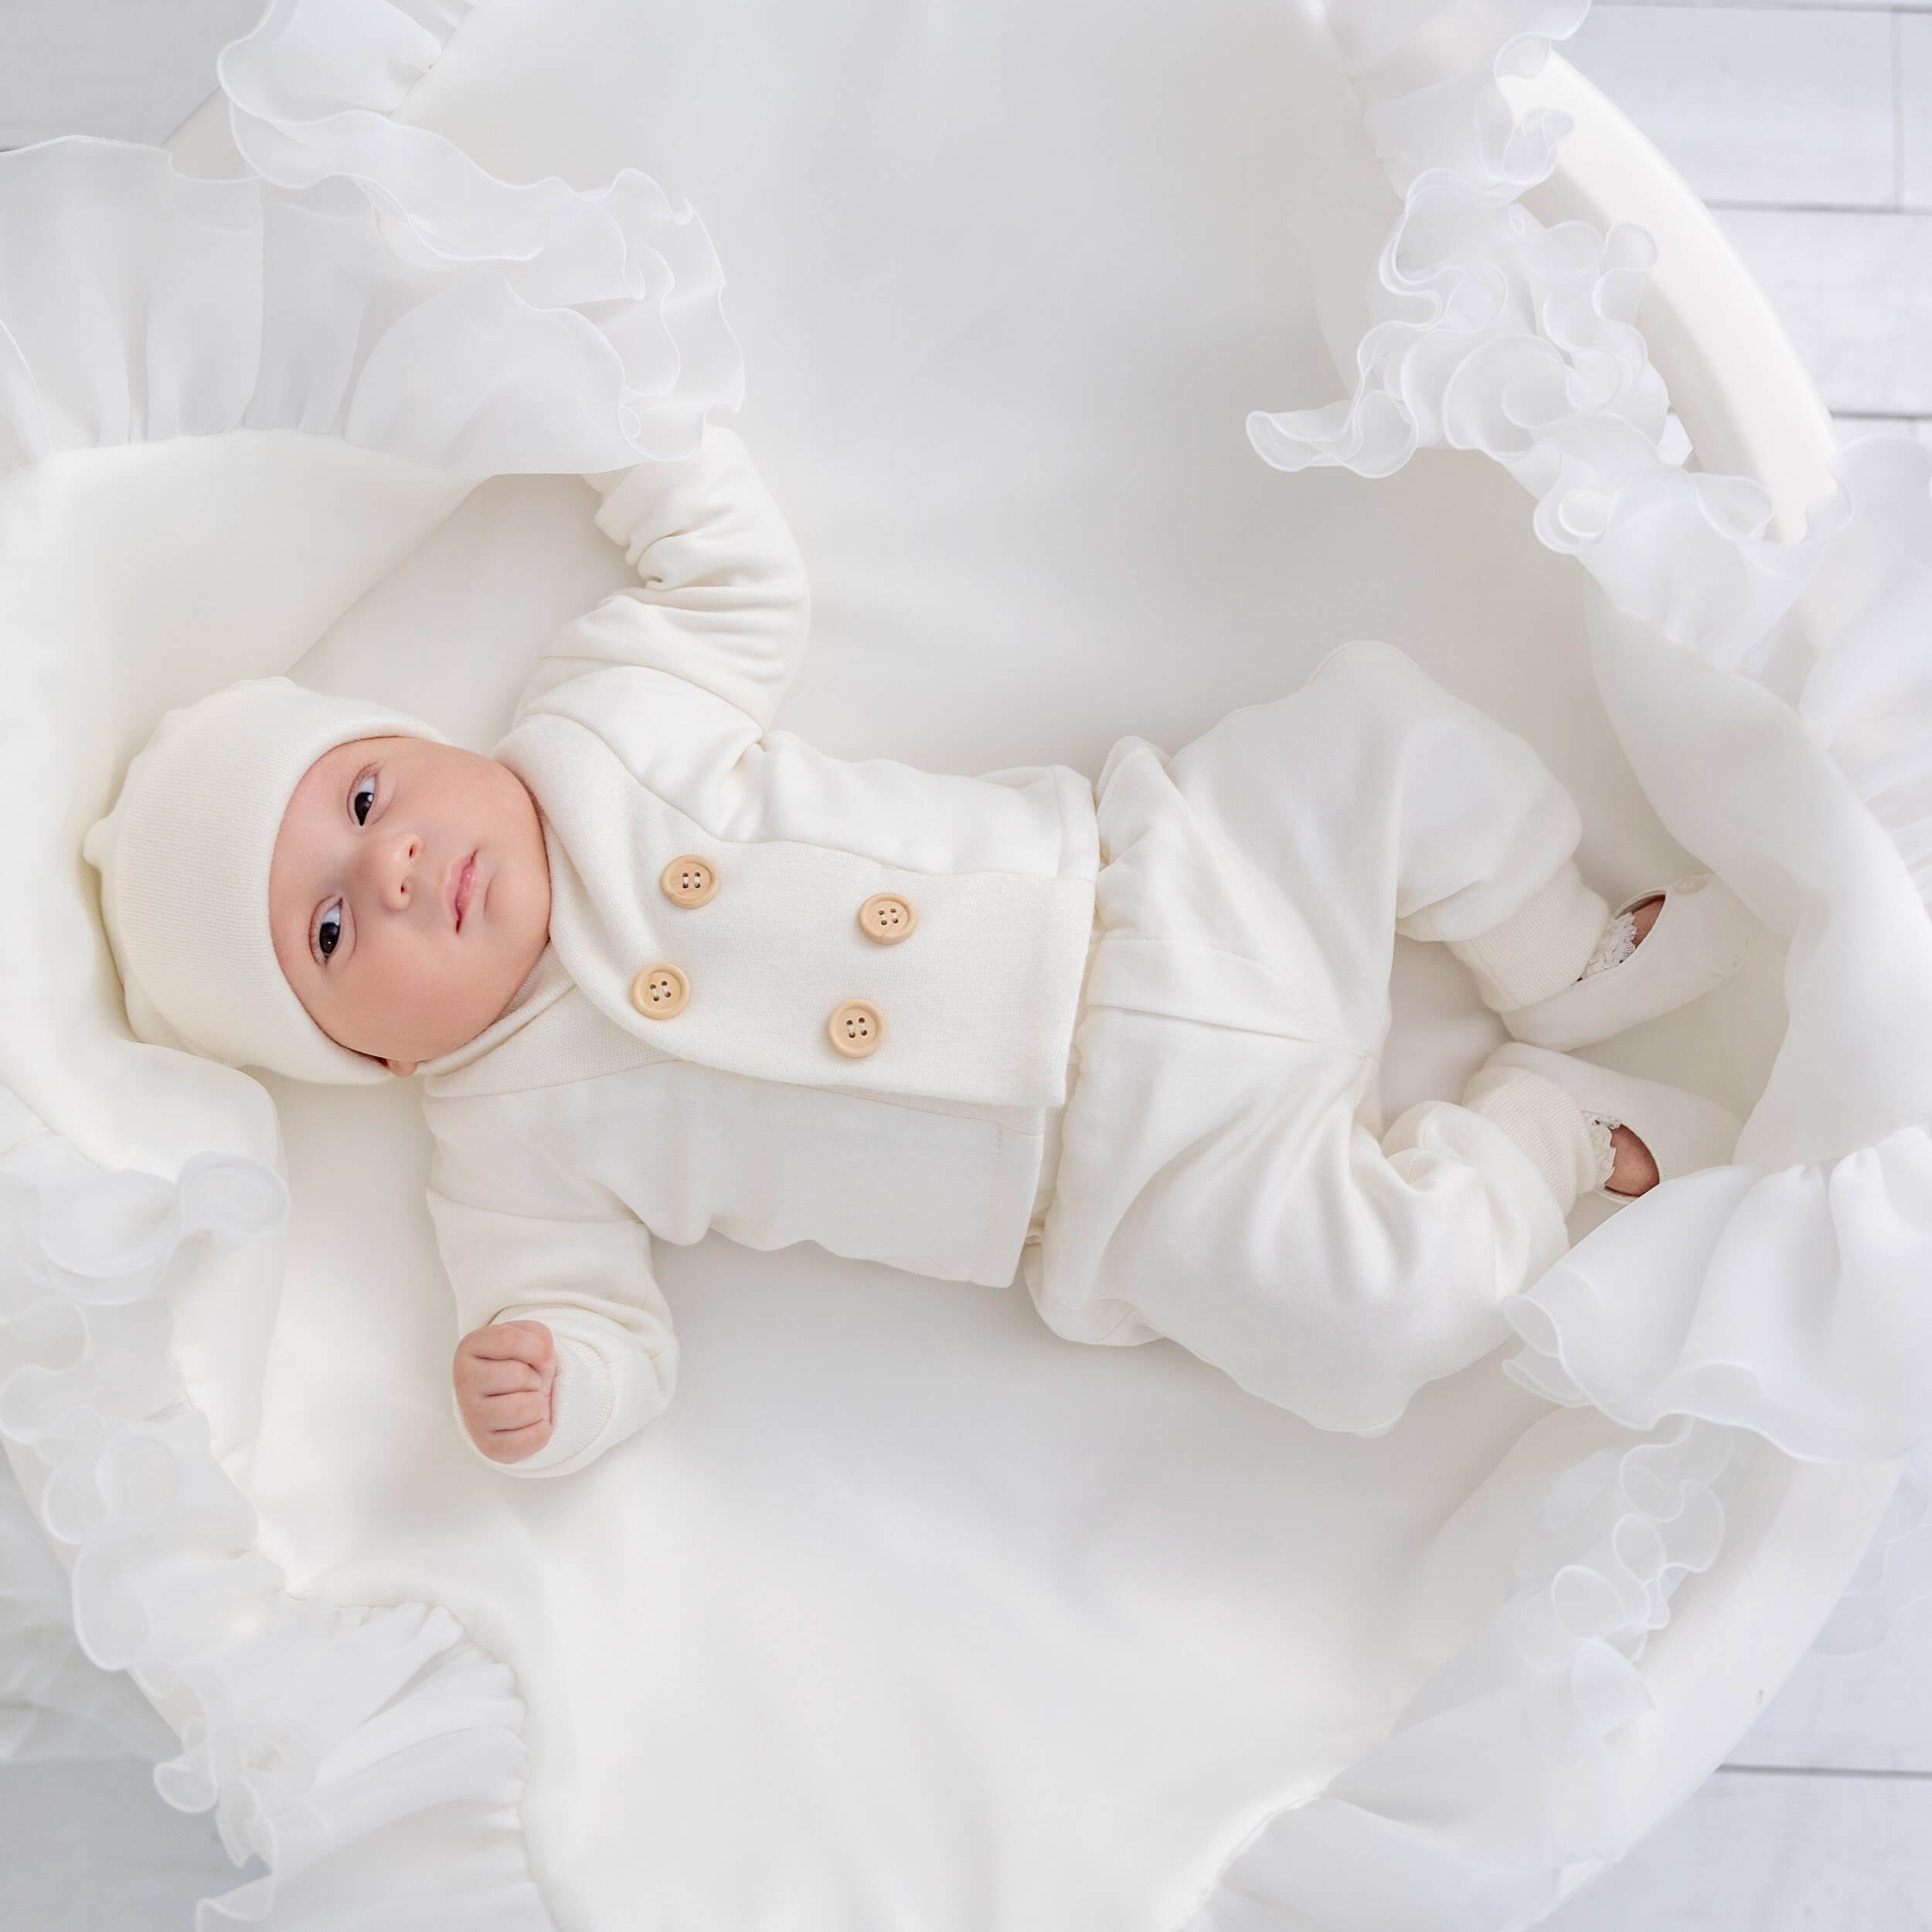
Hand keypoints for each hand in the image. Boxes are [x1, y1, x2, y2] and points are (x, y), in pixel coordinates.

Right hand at [453, 1320, 555, 1462]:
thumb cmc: (521, 1363)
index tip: (535, 1355)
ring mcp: (473, 1416)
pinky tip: (528, 1422)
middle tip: (525, 1383)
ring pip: (526, 1408)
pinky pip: (534, 1438)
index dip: (536, 1347)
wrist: (516, 1395)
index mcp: (470, 1348)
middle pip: (518, 1375)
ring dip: (539, 1404)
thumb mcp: (530, 1337)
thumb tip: (543, 1360)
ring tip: (527, 1400)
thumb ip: (539, 1338)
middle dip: (535, 1377)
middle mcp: (464, 1382)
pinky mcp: (488, 1445)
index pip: (509, 1340)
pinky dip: (543, 1428)